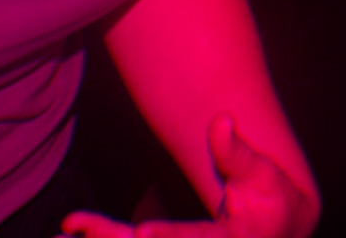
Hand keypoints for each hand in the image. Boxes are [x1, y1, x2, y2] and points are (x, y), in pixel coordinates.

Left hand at [59, 115, 317, 237]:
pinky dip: (107, 236)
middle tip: (76, 224)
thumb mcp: (264, 175)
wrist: (277, 234)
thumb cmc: (272, 201)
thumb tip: (219, 120)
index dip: (169, 236)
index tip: (141, 233)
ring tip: (68, 227)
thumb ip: (237, 153)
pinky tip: (76, 232)